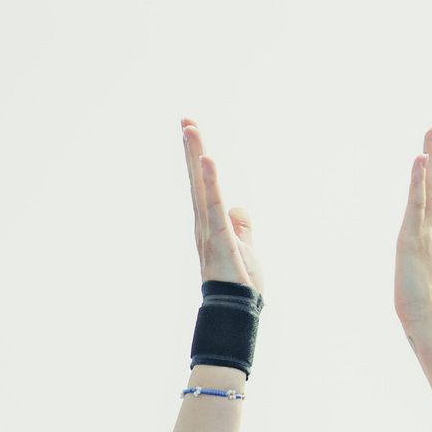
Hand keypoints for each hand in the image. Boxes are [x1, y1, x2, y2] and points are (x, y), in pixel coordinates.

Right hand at [181, 118, 264, 297]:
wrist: (236, 311)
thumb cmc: (240, 284)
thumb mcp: (246, 247)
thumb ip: (242, 226)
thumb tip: (238, 207)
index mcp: (211, 224)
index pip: (204, 186)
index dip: (197, 160)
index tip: (192, 132)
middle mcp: (204, 224)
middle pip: (197, 180)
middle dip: (191, 149)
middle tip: (186, 120)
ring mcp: (210, 230)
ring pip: (202, 187)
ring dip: (196, 156)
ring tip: (190, 128)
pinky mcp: (220, 237)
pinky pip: (215, 205)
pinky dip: (211, 182)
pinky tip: (207, 159)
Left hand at [395, 117, 431, 333]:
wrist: (428, 318)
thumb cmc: (426, 301)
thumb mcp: (426, 268)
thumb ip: (428, 253)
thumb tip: (427, 252)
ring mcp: (427, 228)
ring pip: (431, 183)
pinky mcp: (412, 235)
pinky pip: (417, 200)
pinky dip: (418, 178)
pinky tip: (420, 158)